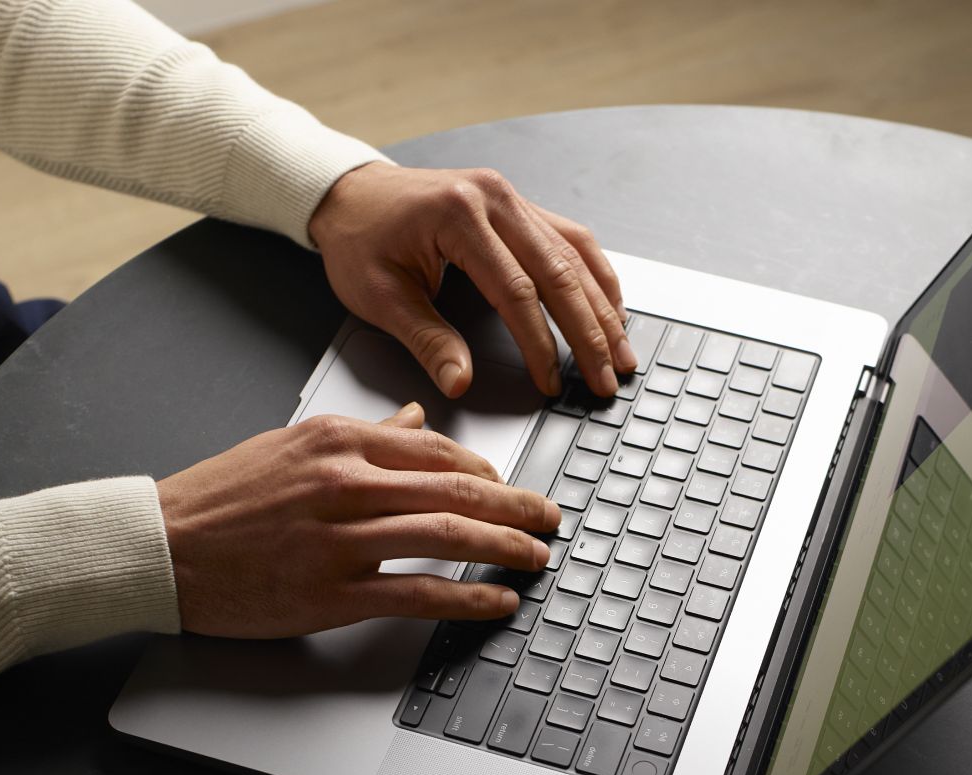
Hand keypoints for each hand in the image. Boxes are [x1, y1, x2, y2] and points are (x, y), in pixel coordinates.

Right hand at [155, 403, 559, 637]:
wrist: (160, 547)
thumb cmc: (220, 498)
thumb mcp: (292, 445)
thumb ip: (363, 434)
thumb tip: (416, 418)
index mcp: (338, 441)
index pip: (438, 449)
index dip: (488, 471)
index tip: (509, 487)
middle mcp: (344, 482)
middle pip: (457, 489)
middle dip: (516, 506)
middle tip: (550, 518)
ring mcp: (339, 539)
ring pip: (447, 537)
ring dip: (505, 548)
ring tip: (536, 556)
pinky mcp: (330, 592)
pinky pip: (418, 592)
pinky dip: (468, 597)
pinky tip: (497, 601)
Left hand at [308, 163, 634, 400]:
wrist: (349, 193)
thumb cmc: (360, 239)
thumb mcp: (379, 296)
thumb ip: (426, 340)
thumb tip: (460, 381)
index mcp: (458, 217)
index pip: (517, 292)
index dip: (540, 344)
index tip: (551, 383)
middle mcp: (494, 198)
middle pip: (560, 272)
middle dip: (590, 332)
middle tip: (607, 376)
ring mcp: (511, 197)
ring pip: (575, 254)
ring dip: (604, 306)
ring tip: (622, 351)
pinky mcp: (518, 205)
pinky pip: (570, 238)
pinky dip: (595, 275)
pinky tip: (610, 306)